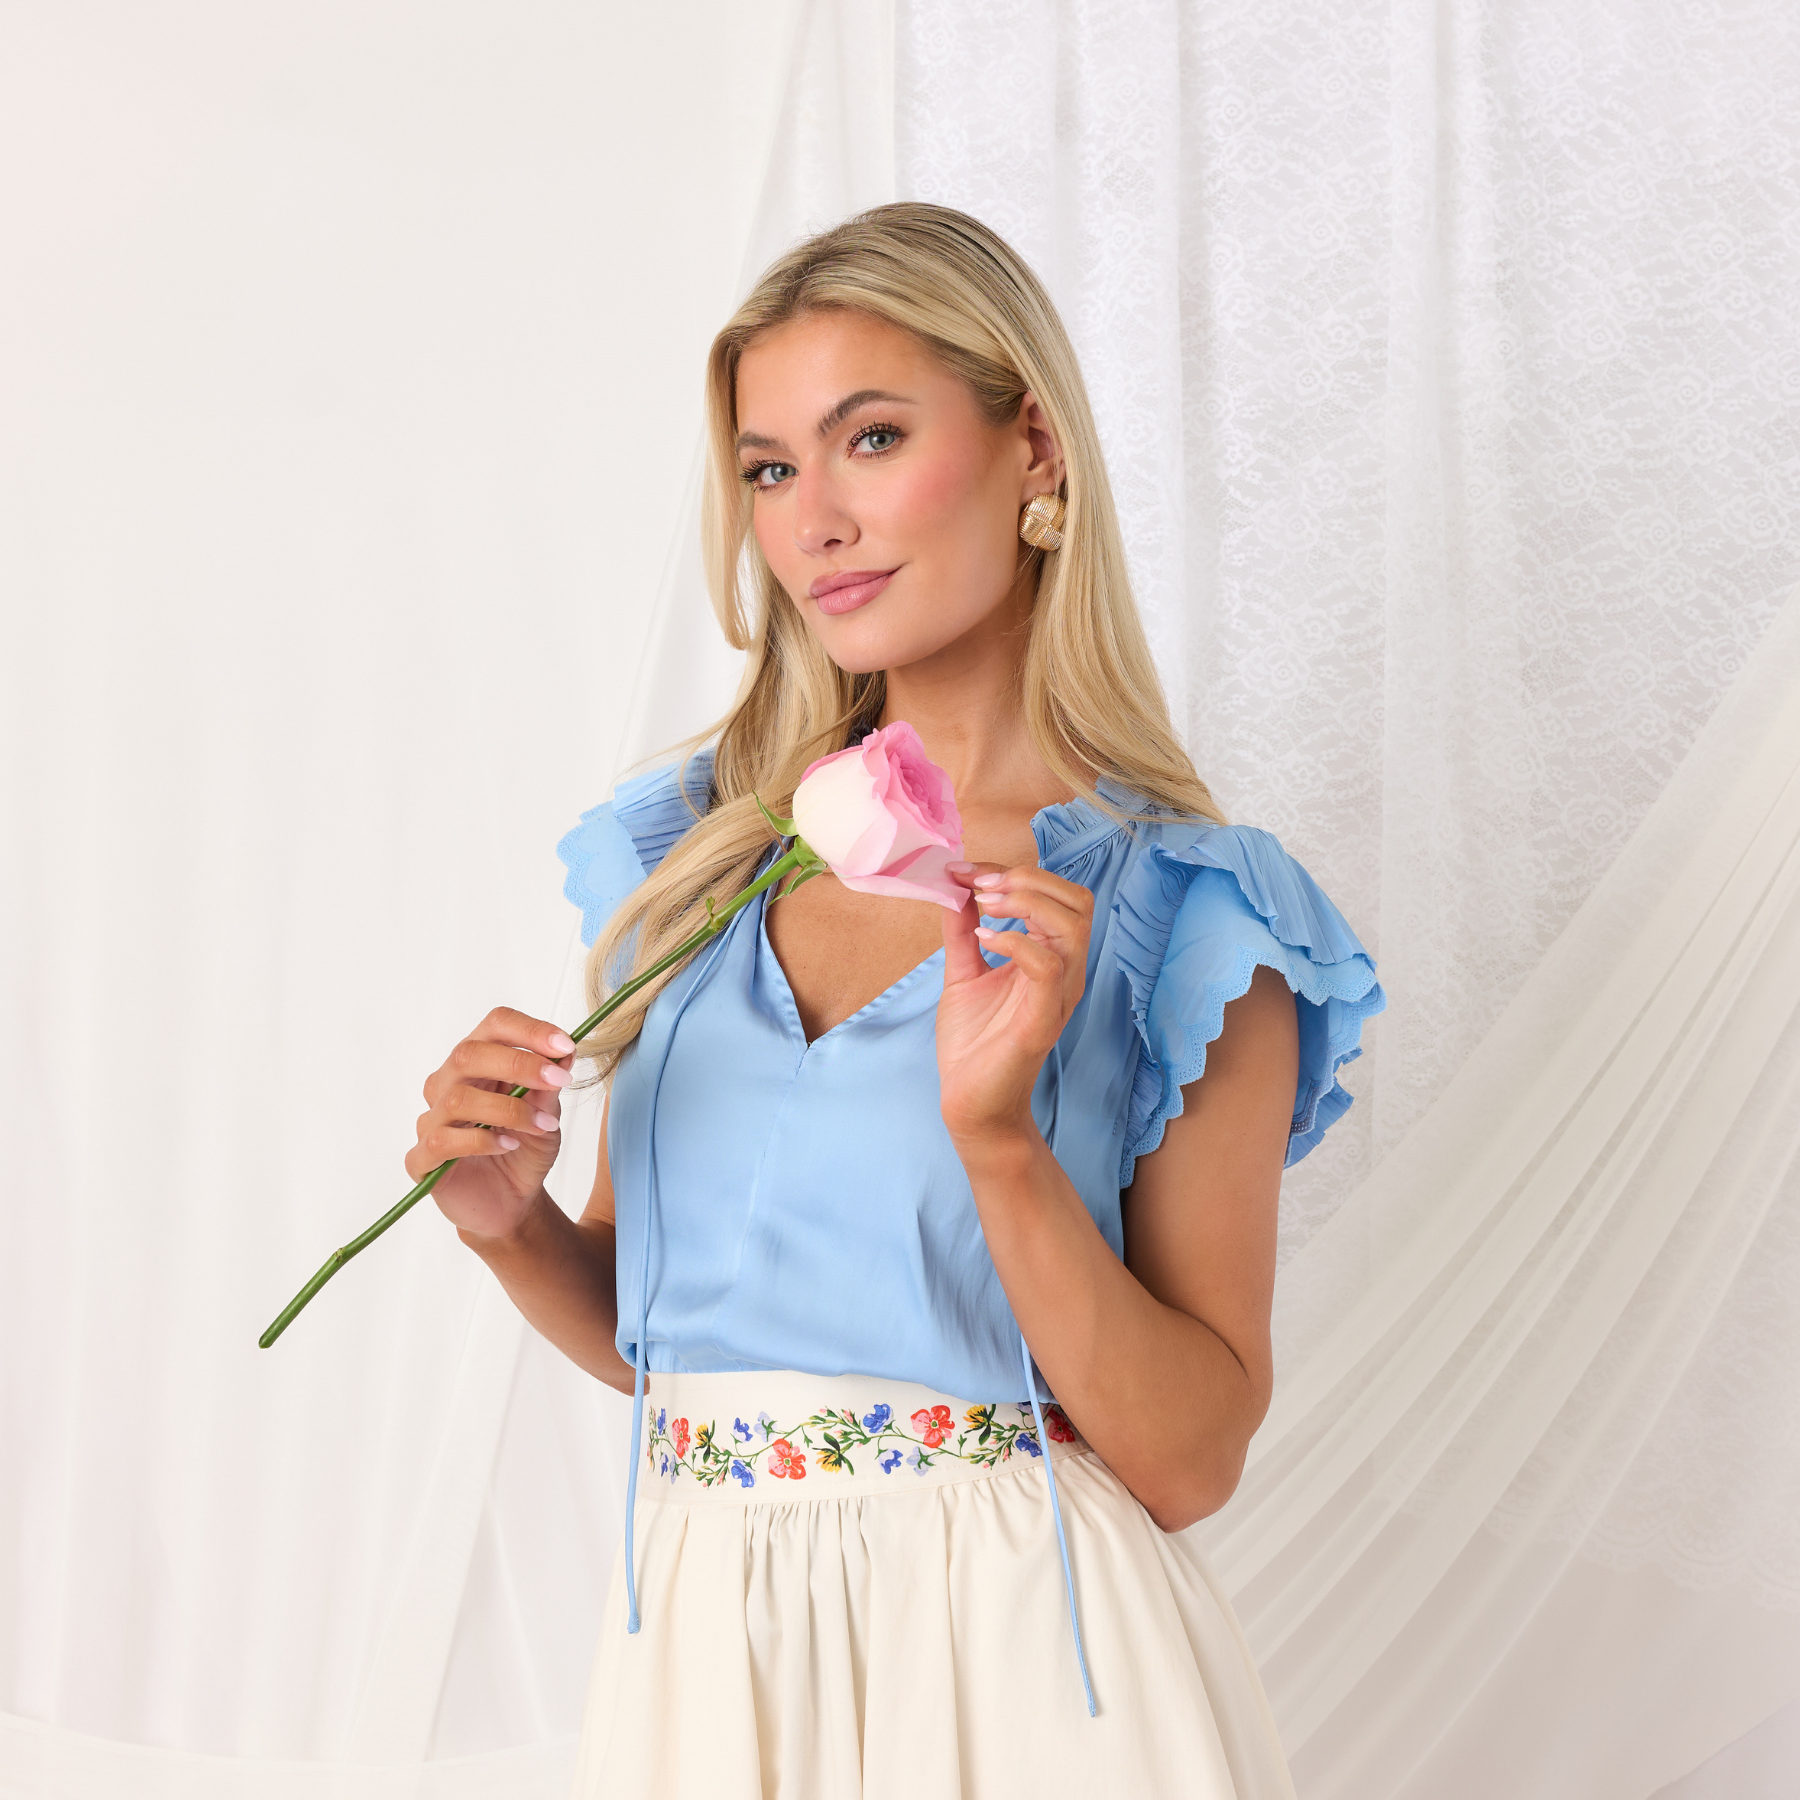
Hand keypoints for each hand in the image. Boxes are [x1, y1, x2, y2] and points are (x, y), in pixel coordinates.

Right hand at [409, 1007, 574, 1241]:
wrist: (510, 1204)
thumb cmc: (523, 1152)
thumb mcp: (547, 1116)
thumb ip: (549, 1087)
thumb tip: (564, 1054)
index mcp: (478, 1064)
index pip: (494, 1026)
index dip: (528, 1030)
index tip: (564, 1045)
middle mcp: (447, 1085)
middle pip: (468, 1054)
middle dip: (520, 1063)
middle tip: (558, 1080)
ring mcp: (431, 1120)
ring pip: (458, 1098)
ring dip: (510, 1109)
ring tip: (543, 1124)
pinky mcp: (422, 1158)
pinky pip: (443, 1140)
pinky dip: (482, 1141)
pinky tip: (509, 1145)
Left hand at [937, 861, 1093, 1147]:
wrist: (970, 1104)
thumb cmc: (974, 1045)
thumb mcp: (964, 973)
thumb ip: (962, 931)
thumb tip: (954, 887)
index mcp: (1050, 957)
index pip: (1056, 894)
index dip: (1012, 871)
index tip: (965, 871)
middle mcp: (1065, 971)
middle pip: (1077, 900)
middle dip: (1027, 879)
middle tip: (980, 886)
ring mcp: (1058, 994)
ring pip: (1072, 925)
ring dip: (1025, 903)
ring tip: (984, 907)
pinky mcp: (1044, 1018)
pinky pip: (1047, 965)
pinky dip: (1016, 941)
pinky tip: (985, 940)